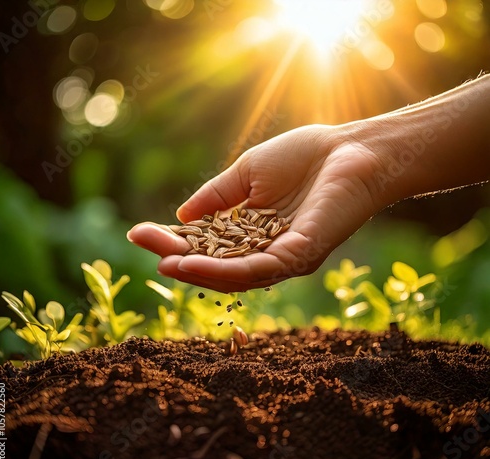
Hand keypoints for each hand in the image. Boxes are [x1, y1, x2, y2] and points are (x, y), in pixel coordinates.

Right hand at [127, 125, 384, 291]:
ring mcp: (283, 258)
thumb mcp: (247, 174)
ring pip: (233, 276)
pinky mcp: (300, 256)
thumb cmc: (305, 157)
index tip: (139, 232)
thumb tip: (181, 216)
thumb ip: (217, 196)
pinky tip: (193, 264)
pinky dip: (223, 270)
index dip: (173, 241)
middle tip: (143, 245)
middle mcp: (264, 252)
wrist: (352, 149)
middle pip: (214, 264)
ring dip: (196, 272)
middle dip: (177, 257)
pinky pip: (257, 270)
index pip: (205, 244)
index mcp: (250, 233)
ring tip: (164, 264)